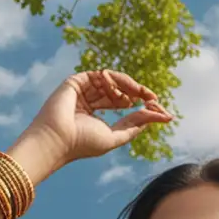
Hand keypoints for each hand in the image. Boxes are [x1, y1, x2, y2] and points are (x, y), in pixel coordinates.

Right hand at [20, 70, 170, 168]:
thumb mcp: (116, 136)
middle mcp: (89, 101)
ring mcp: (82, 90)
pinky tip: (120, 94)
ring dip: (129, 87)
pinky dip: (113, 81)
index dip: (142, 105)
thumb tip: (160, 116)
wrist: (57, 140)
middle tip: (154, 98)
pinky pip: (101, 75)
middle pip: (120, 90)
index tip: (161, 111)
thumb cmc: (82, 143)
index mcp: (95, 115)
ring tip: (139, 96)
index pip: (123, 104)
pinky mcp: (76, 82)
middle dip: (139, 93)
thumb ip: (136, 125)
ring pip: (113, 81)